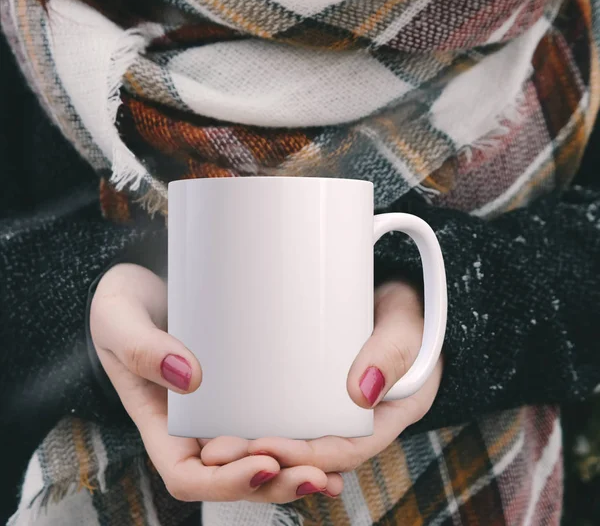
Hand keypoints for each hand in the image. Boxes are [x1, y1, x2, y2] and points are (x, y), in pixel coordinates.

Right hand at [90, 263, 343, 501]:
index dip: (226, 482)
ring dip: (294, 470)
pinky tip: (335, 438)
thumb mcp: (118, 319)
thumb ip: (141, 347)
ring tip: (332, 471)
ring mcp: (223, 410)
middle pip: (235, 476)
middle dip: (274, 484)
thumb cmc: (125, 304)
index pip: (190, 475)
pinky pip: (273, 421)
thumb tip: (190, 378)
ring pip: (259, 457)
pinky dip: (302, 439)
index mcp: (161, 423)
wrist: (147, 284)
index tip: (263, 463)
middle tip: (315, 473)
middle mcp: (196, 427)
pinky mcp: (246, 387)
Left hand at [201, 281, 442, 474]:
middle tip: (220, 452)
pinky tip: (228, 423)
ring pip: (297, 438)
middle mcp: (359, 419)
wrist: (397, 294)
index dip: (304, 457)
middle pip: (312, 453)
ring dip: (256, 448)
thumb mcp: (406, 324)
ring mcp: (335, 404)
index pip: (344, 450)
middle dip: (266, 460)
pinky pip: (289, 414)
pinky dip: (260, 423)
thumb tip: (362, 393)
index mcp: (388, 416)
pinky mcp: (315, 387)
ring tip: (212, 446)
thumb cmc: (406, 308)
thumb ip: (392, 351)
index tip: (265, 448)